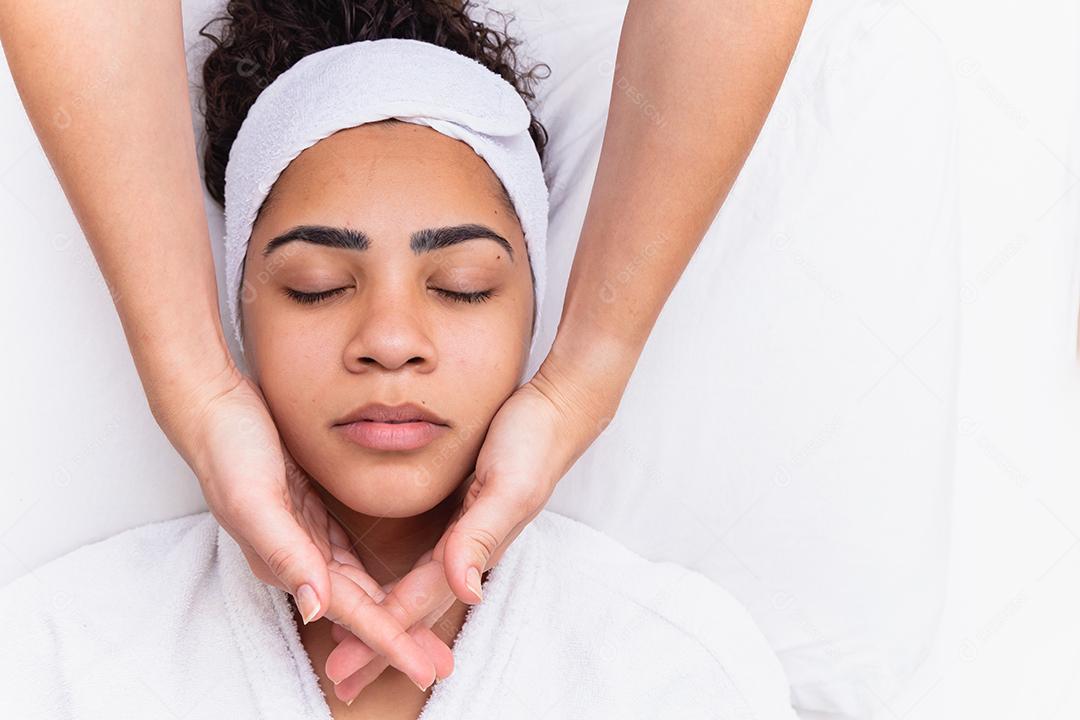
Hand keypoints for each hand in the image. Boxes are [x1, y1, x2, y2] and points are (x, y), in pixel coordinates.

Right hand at [181, 369, 449, 688]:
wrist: (210, 406)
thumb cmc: (228, 450)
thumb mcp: (256, 500)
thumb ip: (285, 553)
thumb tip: (315, 609)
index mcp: (286, 560)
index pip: (349, 610)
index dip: (388, 641)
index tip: (425, 668)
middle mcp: (295, 556)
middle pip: (358, 607)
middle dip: (398, 637)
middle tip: (440, 662)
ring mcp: (302, 535)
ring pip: (355, 586)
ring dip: (388, 613)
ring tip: (422, 635)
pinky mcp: (307, 512)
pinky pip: (345, 557)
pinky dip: (368, 577)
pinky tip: (388, 584)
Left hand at [322, 361, 613, 700]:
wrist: (558, 409)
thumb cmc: (533, 442)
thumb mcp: (507, 486)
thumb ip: (482, 536)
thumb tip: (465, 591)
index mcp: (475, 547)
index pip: (419, 599)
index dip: (380, 631)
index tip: (343, 663)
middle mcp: (468, 549)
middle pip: (416, 606)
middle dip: (379, 644)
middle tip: (341, 678)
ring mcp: (466, 534)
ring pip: (419, 589)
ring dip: (388, 622)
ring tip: (355, 648)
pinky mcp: (461, 514)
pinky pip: (425, 562)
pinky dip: (402, 588)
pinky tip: (387, 592)